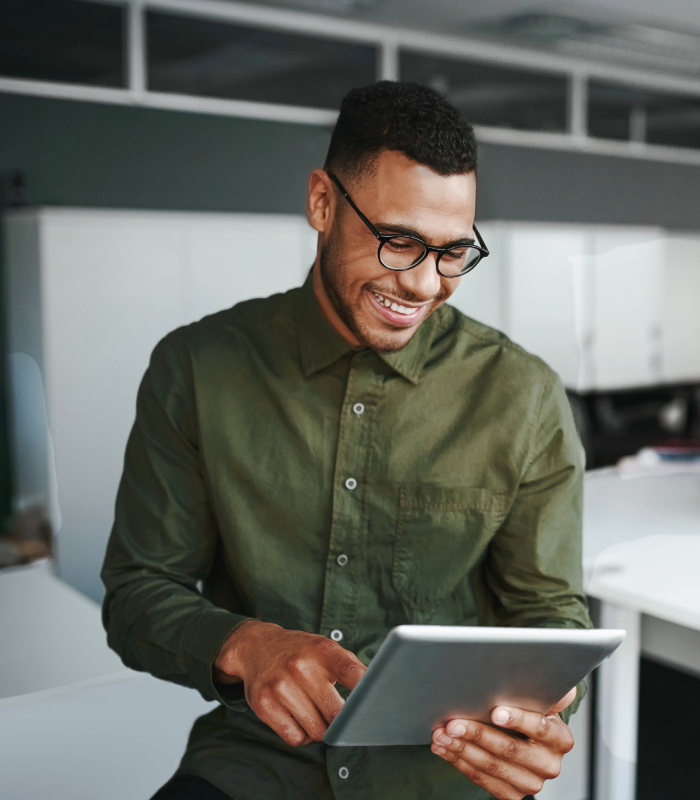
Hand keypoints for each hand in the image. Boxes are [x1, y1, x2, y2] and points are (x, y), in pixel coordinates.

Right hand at [214, 620, 365, 746]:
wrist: (256, 647)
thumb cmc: (299, 652)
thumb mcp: (325, 648)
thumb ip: (351, 667)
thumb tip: (377, 692)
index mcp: (321, 649)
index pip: (351, 672)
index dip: (365, 693)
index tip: (374, 706)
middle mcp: (300, 666)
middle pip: (335, 713)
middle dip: (340, 720)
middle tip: (336, 713)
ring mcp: (280, 686)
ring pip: (316, 731)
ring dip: (321, 730)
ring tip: (315, 713)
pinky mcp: (264, 705)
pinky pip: (295, 738)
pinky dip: (302, 736)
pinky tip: (299, 719)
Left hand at [431, 688, 576, 799]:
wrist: (527, 743)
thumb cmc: (529, 714)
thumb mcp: (540, 701)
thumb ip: (544, 690)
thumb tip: (559, 684)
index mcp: (560, 738)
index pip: (539, 727)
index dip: (517, 719)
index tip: (495, 711)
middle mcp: (548, 765)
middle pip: (510, 749)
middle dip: (478, 734)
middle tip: (452, 724)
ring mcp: (530, 783)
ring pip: (492, 766)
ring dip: (461, 749)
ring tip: (441, 735)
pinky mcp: (512, 794)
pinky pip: (482, 779)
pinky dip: (459, 762)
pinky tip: (444, 749)